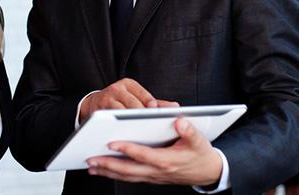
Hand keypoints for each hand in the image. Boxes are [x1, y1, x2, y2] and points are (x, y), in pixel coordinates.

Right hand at [79, 78, 177, 123]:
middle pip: (133, 103)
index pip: (143, 94)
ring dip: (129, 122)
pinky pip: (110, 120)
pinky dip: (117, 127)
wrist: (93, 104)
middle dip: (141, 115)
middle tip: (150, 126)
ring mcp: (107, 99)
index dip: (150, 104)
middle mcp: (117, 89)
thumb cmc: (121, 102)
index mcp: (128, 84)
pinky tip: (125, 134)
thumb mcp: (136, 98)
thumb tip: (176, 106)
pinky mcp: (98, 110)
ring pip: (121, 112)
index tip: (155, 112)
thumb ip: (156, 103)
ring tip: (139, 131)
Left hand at [86, 117, 222, 185]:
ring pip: (127, 176)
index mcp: (167, 160)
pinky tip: (104, 170)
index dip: (127, 149)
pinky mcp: (151, 177)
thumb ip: (189, 131)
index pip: (143, 155)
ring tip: (91, 166)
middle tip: (91, 159)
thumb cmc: (200, 153)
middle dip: (109, 165)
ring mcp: (153, 176)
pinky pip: (130, 177)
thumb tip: (179, 121)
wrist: (207, 171)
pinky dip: (116, 174)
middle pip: (129, 170)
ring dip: (108, 172)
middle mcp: (157, 170)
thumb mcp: (199, 140)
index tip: (111, 143)